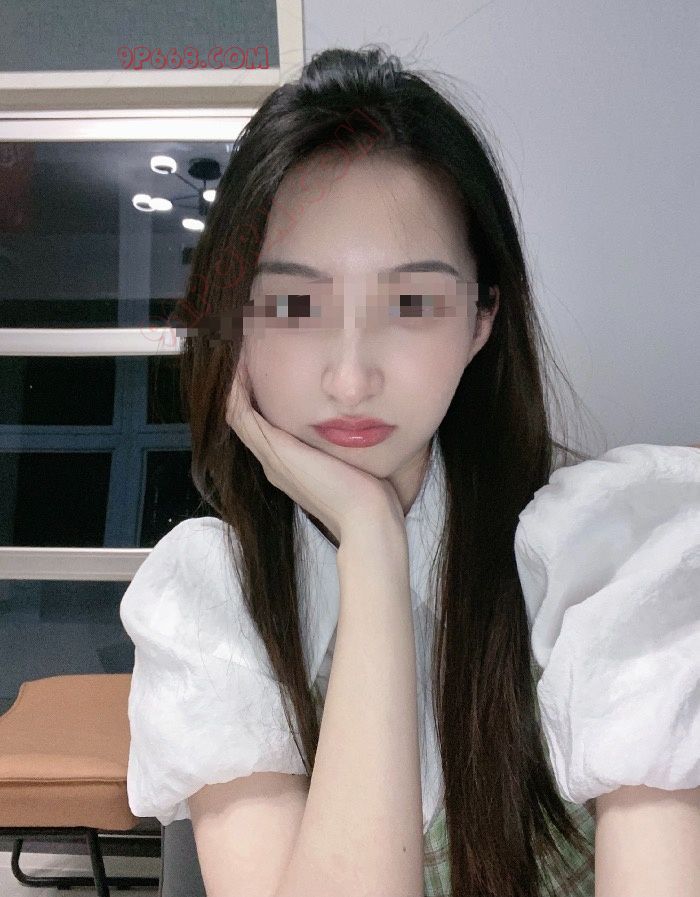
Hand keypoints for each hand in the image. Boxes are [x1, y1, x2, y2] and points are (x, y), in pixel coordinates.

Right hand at [225, 359, 403, 544]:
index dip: (256, 394)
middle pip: (243, 414)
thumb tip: (366, 425)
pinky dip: (234, 387)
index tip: (263, 365)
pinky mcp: (274, 450)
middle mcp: (273, 461)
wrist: (367, 519)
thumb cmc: (371, 495)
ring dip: (233, 380)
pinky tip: (239, 361)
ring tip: (235, 347)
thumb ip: (350, 447)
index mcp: (288, 464)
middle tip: (243, 350)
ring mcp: (270, 457)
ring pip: (235, 410)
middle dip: (241, 382)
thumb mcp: (355, 463)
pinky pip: (239, 412)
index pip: (262, 422)